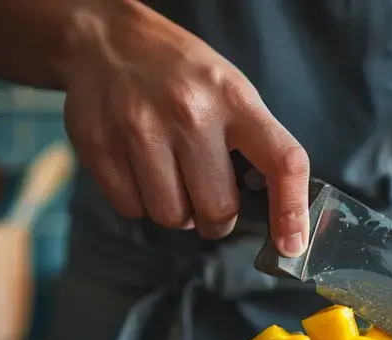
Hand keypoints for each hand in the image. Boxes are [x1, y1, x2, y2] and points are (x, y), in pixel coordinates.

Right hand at [61, 3, 309, 254]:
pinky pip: (131, 209)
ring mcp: (140, 129)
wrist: (108, 42)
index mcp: (235, 100)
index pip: (282, 162)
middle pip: (217, 209)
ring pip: (171, 217)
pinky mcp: (99, 145)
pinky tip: (141, 172)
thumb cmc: (182, 75)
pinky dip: (140, 203)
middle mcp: (189, 113)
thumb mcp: (232, 90)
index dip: (291, 210)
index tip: (291, 245)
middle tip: (209, 202)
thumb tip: (279, 213)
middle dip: (217, 219)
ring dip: (177, 213)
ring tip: (172, 180)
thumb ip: (256, 143)